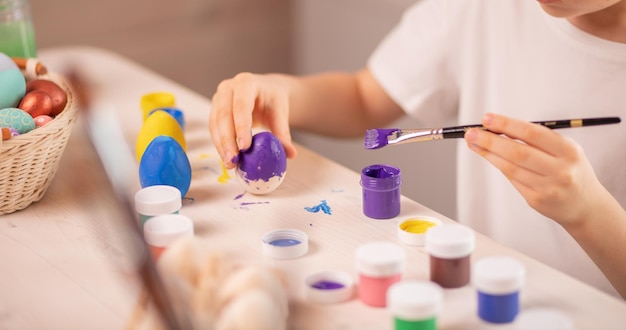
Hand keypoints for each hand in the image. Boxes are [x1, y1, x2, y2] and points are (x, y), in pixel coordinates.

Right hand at [209, 72, 297, 168]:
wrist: (265, 91)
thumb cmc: (273, 100)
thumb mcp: (280, 112)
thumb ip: (283, 132)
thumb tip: (291, 154)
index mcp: (247, 82)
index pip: (241, 106)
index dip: (241, 127)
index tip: (244, 147)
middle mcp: (229, 87)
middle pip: (224, 115)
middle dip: (227, 140)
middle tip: (233, 160)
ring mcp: (218, 97)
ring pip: (215, 123)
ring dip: (221, 145)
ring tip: (230, 163)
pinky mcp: (214, 109)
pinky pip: (213, 128)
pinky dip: (219, 144)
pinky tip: (226, 157)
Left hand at [464, 113, 605, 226]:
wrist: (584, 204)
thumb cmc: (570, 169)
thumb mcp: (564, 149)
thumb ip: (536, 139)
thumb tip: (499, 127)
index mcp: (569, 151)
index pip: (532, 134)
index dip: (507, 125)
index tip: (487, 119)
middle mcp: (560, 170)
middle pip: (517, 152)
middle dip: (490, 141)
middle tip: (471, 132)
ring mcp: (548, 188)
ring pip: (510, 168)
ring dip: (488, 154)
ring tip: (474, 143)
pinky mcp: (536, 201)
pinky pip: (512, 180)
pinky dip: (498, 166)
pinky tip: (488, 156)